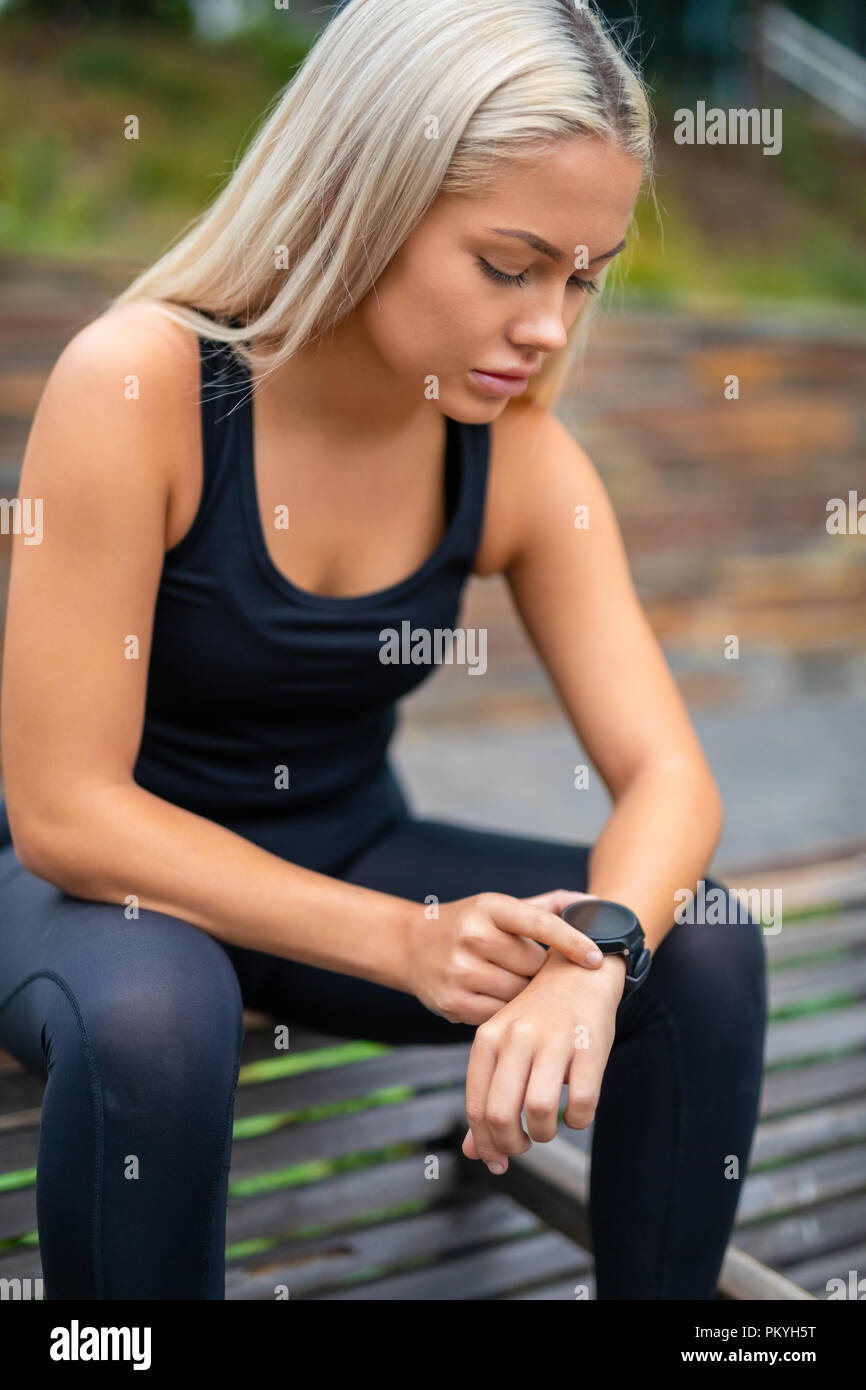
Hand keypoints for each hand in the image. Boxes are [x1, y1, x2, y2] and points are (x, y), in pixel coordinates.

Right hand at [405, 889, 602, 1025]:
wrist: (411, 946)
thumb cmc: (469, 924)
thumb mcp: (501, 907)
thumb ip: (549, 906)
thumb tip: (594, 904)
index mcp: (490, 908)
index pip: (539, 923)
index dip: (572, 940)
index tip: (596, 957)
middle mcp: (473, 937)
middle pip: (533, 967)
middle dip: (539, 971)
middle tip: (530, 968)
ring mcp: (461, 972)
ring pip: (519, 995)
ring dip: (525, 994)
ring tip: (512, 982)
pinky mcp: (453, 1003)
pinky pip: (500, 1015)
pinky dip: (506, 1010)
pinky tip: (496, 996)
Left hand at [461, 950, 626, 1172]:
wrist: (578, 974)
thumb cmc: (537, 1019)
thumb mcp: (503, 1048)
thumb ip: (487, 1096)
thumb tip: (475, 1153)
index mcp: (489, 1038)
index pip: (476, 1105)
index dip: (485, 1143)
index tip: (496, 1160)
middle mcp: (517, 1038)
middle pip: (501, 1114)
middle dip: (511, 1145)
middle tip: (522, 1146)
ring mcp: (554, 1040)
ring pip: (541, 1111)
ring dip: (544, 1135)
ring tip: (547, 1128)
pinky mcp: (590, 1046)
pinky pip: (582, 1103)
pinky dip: (578, 1121)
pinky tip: (576, 1114)